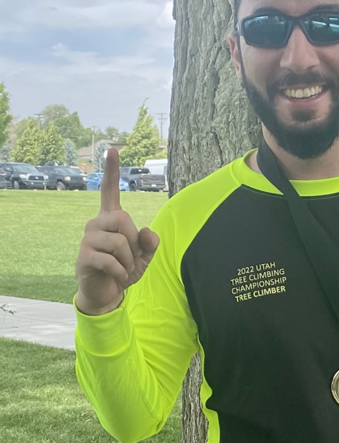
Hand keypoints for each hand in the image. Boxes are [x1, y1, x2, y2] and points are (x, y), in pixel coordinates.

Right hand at [75, 148, 159, 314]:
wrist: (106, 292)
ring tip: (124, 270)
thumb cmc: (124, 269)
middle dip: (134, 243)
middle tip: (131, 259)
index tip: (113, 150)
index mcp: (111, 218)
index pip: (110, 191)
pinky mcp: (83, 256)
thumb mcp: (144, 257)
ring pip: (119, 242)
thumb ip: (151, 243)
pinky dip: (121, 272)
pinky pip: (111, 260)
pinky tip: (117, 277)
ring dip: (129, 261)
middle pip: (123, 220)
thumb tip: (147, 232)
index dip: (112, 171)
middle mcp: (96, 223)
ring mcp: (88, 238)